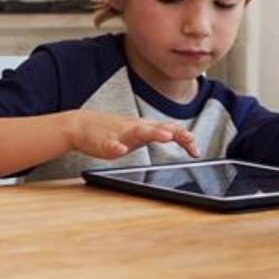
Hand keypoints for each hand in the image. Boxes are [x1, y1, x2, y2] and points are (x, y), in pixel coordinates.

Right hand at [67, 110, 199, 160]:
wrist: (81, 126)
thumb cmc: (113, 130)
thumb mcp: (139, 131)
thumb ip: (158, 133)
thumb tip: (181, 137)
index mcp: (146, 127)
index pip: (171, 129)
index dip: (186, 139)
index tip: (197, 152)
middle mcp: (136, 127)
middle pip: (159, 128)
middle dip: (175, 133)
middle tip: (191, 139)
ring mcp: (120, 134)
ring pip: (138, 132)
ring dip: (153, 133)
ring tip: (166, 136)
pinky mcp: (104, 142)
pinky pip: (110, 144)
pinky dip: (115, 146)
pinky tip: (119, 150)